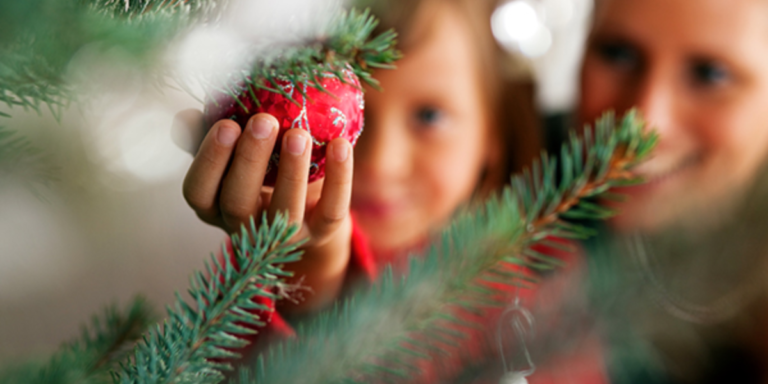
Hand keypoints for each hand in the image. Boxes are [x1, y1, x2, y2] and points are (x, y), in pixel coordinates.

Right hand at [174, 109, 353, 313]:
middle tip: (263, 120)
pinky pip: (330, 211)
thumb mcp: (232, 152)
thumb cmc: (259, 168)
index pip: (198, 192)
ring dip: (291, 171)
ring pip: (284, 212)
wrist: (307, 205)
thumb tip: (185, 116)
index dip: (209, 161)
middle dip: (250, 160)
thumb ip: (206, 133)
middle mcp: (244, 228)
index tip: (226, 123)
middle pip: (238, 203)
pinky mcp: (320, 234)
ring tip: (299, 133)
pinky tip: (340, 144)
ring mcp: (283, 237)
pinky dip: (338, 179)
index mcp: (214, 207)